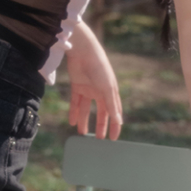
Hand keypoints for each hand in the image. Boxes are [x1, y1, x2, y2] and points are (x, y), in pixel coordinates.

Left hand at [67, 23, 123, 139]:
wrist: (83, 51)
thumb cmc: (99, 67)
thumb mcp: (107, 88)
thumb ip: (111, 105)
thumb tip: (118, 121)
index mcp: (111, 92)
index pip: (114, 112)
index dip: (115, 125)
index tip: (113, 138)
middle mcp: (100, 91)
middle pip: (100, 112)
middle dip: (100, 125)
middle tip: (98, 139)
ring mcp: (88, 89)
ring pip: (86, 109)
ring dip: (84, 120)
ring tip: (82, 133)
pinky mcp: (77, 86)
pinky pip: (75, 102)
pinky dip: (73, 112)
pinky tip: (72, 122)